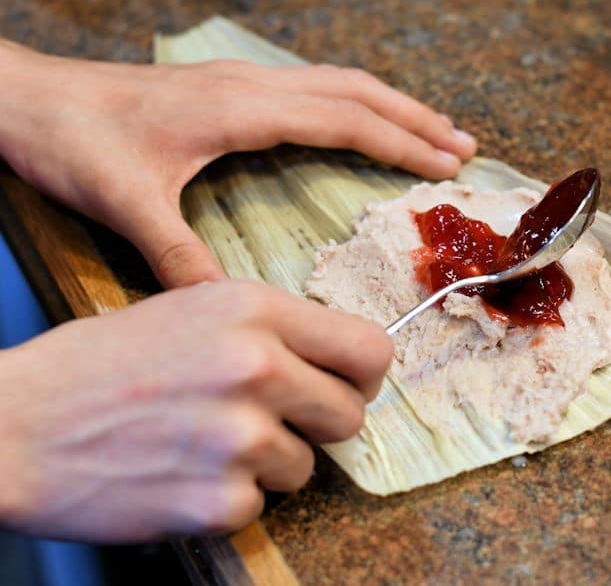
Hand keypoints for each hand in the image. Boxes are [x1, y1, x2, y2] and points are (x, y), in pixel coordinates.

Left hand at [0, 42, 476, 287]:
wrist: (26, 95)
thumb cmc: (73, 140)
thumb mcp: (124, 203)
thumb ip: (177, 254)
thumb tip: (229, 308)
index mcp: (241, 109)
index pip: (343, 119)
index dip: (401, 141)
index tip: (446, 164)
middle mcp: (250, 86)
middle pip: (355, 90)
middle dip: (415, 117)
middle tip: (463, 146)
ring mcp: (238, 80)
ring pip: (336, 81)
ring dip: (390, 104)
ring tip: (433, 129)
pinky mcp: (225, 87)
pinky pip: (311, 86)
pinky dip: (354, 103)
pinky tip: (360, 121)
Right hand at [0, 280, 390, 541]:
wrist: (16, 426)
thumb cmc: (99, 365)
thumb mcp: (190, 310)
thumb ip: (268, 328)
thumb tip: (332, 355)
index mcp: (254, 310)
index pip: (371, 349)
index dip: (363, 375)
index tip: (345, 385)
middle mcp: (256, 366)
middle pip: (351, 414)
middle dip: (318, 424)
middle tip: (271, 421)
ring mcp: (240, 436)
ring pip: (306, 466)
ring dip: (266, 464)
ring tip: (204, 443)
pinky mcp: (218, 498)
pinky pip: (259, 504)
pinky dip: (228, 498)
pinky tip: (181, 473)